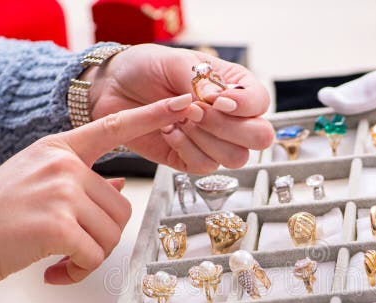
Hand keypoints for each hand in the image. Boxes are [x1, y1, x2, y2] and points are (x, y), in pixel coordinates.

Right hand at [0, 94, 200, 302]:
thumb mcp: (35, 180)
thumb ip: (78, 177)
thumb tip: (121, 180)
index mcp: (58, 149)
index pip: (113, 127)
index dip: (152, 117)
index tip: (182, 106)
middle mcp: (63, 165)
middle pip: (122, 207)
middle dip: (103, 236)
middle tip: (73, 248)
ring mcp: (61, 192)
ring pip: (112, 234)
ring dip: (91, 256)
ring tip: (60, 259)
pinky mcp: (58, 224)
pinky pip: (93, 256)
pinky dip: (78, 271)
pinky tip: (53, 272)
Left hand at [85, 43, 274, 173]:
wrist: (114, 87)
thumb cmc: (147, 68)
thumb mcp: (174, 62)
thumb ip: (200, 81)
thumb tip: (218, 101)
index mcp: (235, 88)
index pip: (261, 103)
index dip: (245, 105)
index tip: (217, 100)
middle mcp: (231, 118)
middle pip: (259, 138)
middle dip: (226, 126)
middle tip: (195, 112)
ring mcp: (214, 142)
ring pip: (235, 158)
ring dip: (204, 139)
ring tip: (178, 119)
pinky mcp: (191, 159)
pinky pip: (204, 167)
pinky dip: (186, 149)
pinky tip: (169, 131)